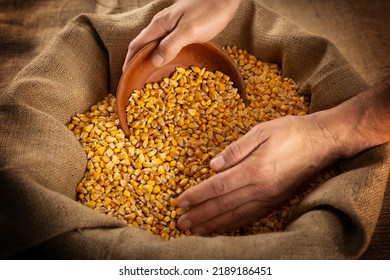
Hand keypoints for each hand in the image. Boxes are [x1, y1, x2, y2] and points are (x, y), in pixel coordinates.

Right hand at [122, 0, 241, 70]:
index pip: (136, 44)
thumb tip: (154, 61)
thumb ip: (171, 45)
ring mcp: (172, 26)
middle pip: (143, 45)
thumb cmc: (209, 12)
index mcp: (159, 25)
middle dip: (137, 61)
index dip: (129, 60)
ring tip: (150, 75)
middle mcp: (162, 25)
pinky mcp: (182, 28)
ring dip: (150, 59)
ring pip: (155, 45)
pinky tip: (168, 63)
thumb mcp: (189, 31)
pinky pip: (166, 44)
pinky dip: (163, 55)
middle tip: (137, 80)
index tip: (126, 76)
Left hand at [176, 114, 343, 234]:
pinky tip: (223, 228)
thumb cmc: (290, 132)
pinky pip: (251, 217)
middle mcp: (260, 189)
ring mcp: (269, 198)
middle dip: (199, 215)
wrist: (322, 142)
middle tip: (180, 222)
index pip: (217, 187)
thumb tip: (212, 166)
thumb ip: (235, 150)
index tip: (179, 202)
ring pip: (236, 215)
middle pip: (223, 206)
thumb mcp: (261, 131)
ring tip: (195, 231)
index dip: (197, 195)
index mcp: (254, 169)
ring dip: (213, 224)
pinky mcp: (276, 201)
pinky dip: (234, 225)